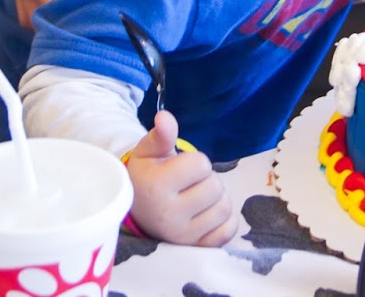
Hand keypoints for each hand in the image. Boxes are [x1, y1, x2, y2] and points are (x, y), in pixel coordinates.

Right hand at [125, 112, 236, 246]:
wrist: (136, 211)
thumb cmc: (146, 175)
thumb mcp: (148, 152)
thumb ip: (161, 135)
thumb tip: (165, 117)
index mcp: (157, 187)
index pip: (201, 164)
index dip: (194, 161)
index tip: (179, 168)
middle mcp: (170, 215)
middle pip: (215, 186)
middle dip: (207, 179)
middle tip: (190, 183)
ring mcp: (184, 236)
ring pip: (224, 208)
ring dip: (217, 199)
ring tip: (198, 197)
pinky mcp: (195, 247)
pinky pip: (228, 230)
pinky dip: (224, 220)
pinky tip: (208, 213)